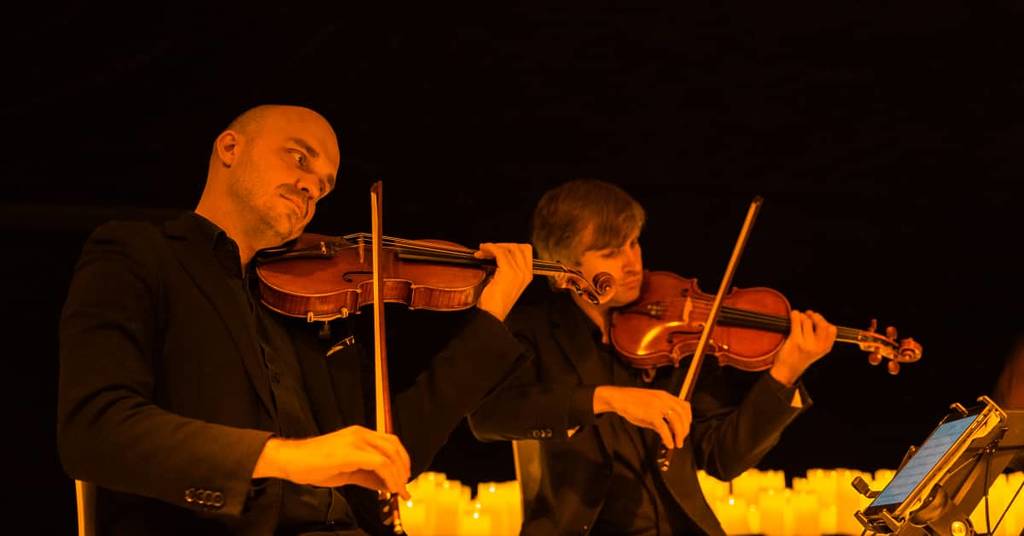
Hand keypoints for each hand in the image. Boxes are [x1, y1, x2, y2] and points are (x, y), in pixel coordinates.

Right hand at [252, 425, 410, 498]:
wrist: (291, 460)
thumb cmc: (314, 465)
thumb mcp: (346, 470)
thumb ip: (367, 475)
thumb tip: (385, 485)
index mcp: (359, 434)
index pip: (390, 442)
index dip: (401, 460)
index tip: (404, 478)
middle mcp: (360, 433)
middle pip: (394, 446)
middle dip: (403, 468)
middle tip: (404, 486)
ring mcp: (356, 440)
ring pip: (389, 454)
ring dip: (398, 474)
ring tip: (398, 490)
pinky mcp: (351, 452)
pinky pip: (379, 463)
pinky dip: (389, 476)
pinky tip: (389, 488)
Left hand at [475, 243, 533, 320]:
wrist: (491, 314)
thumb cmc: (495, 302)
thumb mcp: (504, 282)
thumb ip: (506, 268)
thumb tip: (495, 254)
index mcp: (527, 275)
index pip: (524, 251)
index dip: (509, 246)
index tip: (496, 249)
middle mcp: (526, 273)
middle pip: (517, 247)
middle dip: (501, 245)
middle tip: (487, 249)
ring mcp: (519, 272)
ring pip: (508, 248)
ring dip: (492, 247)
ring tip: (482, 252)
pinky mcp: (509, 272)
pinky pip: (500, 252)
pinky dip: (489, 248)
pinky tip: (482, 251)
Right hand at [593, 386, 691, 448]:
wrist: (618, 398)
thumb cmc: (632, 403)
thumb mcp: (649, 408)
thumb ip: (660, 418)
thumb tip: (667, 432)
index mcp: (665, 396)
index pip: (685, 406)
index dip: (688, 418)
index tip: (686, 427)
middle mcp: (664, 400)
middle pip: (683, 415)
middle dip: (685, 429)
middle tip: (682, 439)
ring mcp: (658, 406)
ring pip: (676, 422)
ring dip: (680, 435)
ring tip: (677, 444)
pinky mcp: (651, 414)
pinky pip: (664, 428)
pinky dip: (668, 438)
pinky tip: (668, 444)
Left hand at [770, 310, 836, 386]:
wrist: (786, 370)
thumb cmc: (799, 358)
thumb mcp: (816, 350)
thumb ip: (821, 337)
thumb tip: (816, 317)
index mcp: (825, 348)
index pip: (832, 329)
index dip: (824, 321)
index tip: (817, 319)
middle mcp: (818, 347)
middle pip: (821, 323)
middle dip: (814, 316)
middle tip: (807, 314)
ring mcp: (807, 344)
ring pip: (807, 321)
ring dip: (801, 316)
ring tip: (797, 320)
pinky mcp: (795, 341)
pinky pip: (797, 321)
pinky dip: (794, 315)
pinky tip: (793, 315)